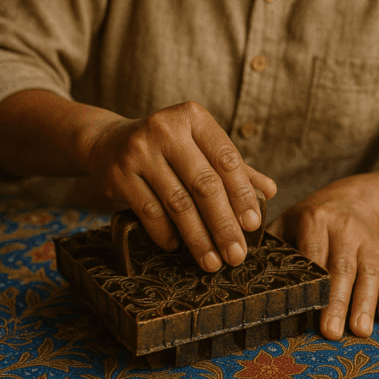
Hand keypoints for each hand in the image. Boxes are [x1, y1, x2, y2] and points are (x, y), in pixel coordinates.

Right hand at [82, 100, 275, 271]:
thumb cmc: (166, 149)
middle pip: (204, 184)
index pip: (226, 159)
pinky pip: (150, 213)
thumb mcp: (199, 148)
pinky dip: (167, 234)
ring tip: (212, 262)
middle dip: (224, 225)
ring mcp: (139, 151)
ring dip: (198, 238)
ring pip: (178, 203)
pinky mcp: (119, 175)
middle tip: (237, 255)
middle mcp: (166, 128)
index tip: (253, 226)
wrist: (108, 144)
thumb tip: (270, 191)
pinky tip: (178, 247)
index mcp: (193, 117)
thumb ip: (233, 168)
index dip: (242, 195)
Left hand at [268, 187, 378, 339]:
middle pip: (342, 267)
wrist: (352, 199)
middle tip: (331, 332)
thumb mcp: (288, 220)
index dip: (312, 280)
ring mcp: (367, 241)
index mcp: (315, 219)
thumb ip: (270, 242)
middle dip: (337, 301)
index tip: (305, 306)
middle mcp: (344, 229)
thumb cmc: (310, 219)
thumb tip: (238, 266)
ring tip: (361, 331)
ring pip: (368, 273)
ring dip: (365, 303)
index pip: (313, 253)